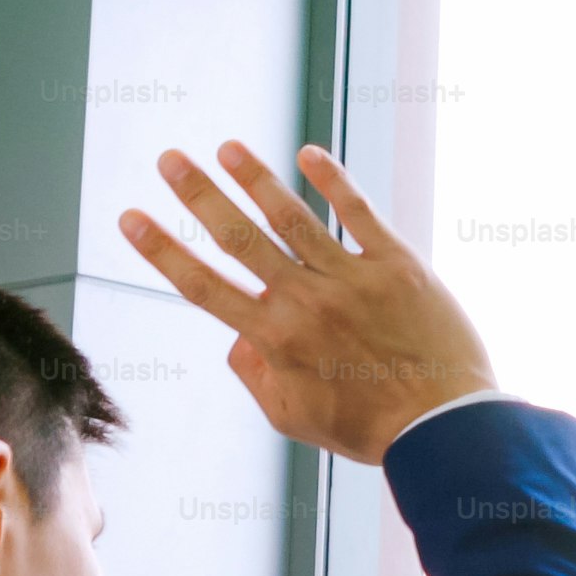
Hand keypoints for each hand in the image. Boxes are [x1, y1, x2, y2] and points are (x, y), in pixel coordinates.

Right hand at [119, 141, 497, 464]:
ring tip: (227, 148)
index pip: (202, 285)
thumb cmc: (369, 427)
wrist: (445, 424)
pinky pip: (359, 214)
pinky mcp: (398, 264)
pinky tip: (309, 154)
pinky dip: (333, 181)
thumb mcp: (292, 416)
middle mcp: (306, 302)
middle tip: (168, 159)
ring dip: (255, 178)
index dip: (162, 250)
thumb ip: (254, 374)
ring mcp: (352, 278)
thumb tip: (235, 337)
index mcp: (274, 340)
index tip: (130, 216)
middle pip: (239, 239)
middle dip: (198, 195)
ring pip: (293, 218)